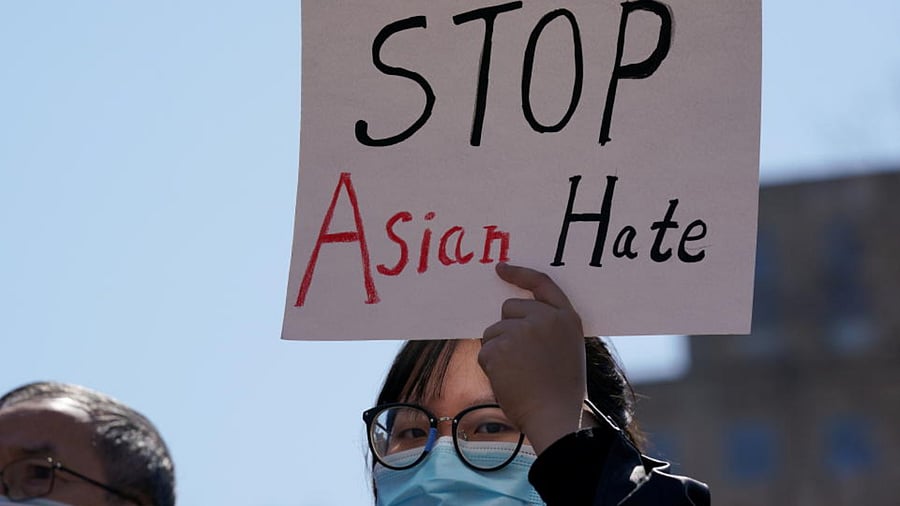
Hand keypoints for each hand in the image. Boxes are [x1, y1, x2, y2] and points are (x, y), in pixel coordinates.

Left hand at [480, 262, 587, 454]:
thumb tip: (515, 316)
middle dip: (507, 328)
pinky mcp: (500, 346)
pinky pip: (485, 351)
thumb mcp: (567, 350)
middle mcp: (544, 318)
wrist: (554, 416)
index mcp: (566, 318)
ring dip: (499, 351)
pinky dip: (491, 367)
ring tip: (519, 374)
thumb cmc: (560, 391)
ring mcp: (521, 330)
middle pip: (509, 308)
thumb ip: (548, 328)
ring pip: (494, 331)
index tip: (501, 268)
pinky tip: (508, 381)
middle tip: (522, 359)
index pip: (542, 284)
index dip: (519, 274)